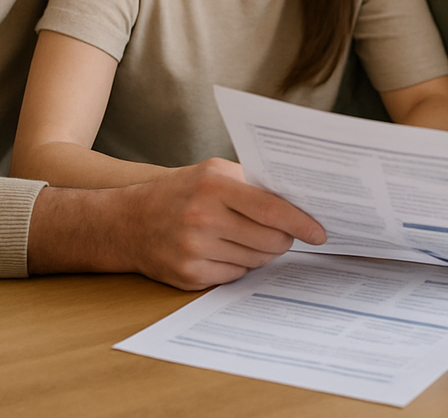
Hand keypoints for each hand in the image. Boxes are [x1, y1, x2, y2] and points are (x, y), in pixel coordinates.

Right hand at [124, 157, 326, 289]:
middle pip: (268, 239)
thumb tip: (296, 198)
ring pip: (255, 260)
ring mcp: (194, 249)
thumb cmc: (181, 191)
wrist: (128, 221)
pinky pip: (235, 275)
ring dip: (265, 252)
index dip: (301, 222)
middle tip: (289, 235)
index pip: (272, 209)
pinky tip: (232, 251)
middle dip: (286, 239)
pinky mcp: (189, 275)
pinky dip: (242, 265)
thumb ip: (251, 182)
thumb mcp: (213, 171)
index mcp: (215, 185)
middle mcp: (203, 217)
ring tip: (257, 239)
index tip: (319, 232)